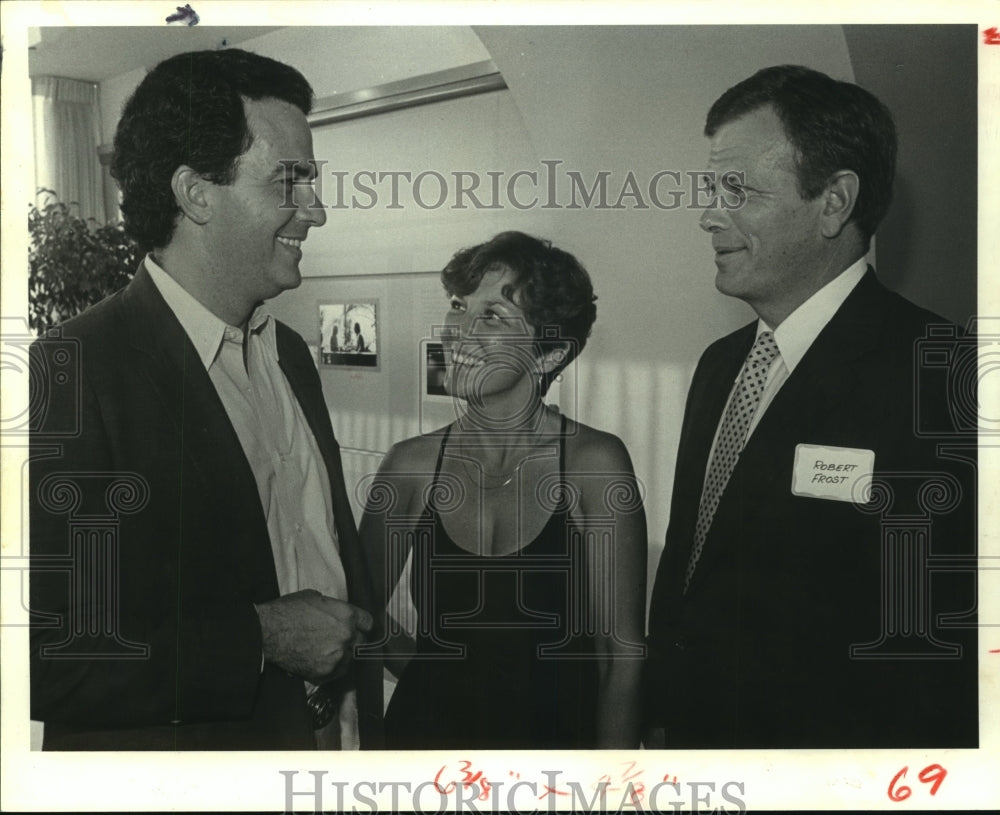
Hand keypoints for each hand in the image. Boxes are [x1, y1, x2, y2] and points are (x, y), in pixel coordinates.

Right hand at [255, 590, 372, 682]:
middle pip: (362, 642)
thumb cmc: (287, 612)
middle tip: (339, 640)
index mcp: (346, 615)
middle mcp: (346, 636)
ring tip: (326, 651)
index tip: (358, 628)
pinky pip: (337, 672)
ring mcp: (337, 656)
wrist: (267, 632)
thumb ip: (333, 607)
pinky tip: (319, 660)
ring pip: (350, 659)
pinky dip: (331, 668)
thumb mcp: (315, 597)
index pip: (368, 623)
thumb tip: (337, 613)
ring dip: (342, 655)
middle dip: (353, 640)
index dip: (362, 625)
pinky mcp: (325, 672)